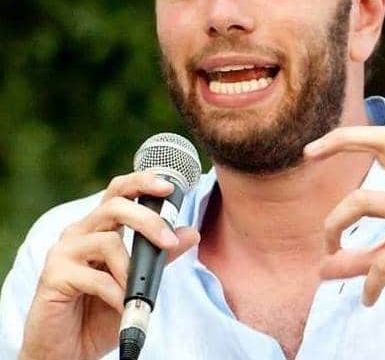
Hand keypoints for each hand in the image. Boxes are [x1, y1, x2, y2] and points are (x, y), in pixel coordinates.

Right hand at [19, 172, 199, 359]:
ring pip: (108, 241)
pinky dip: (115, 292)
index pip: (119, 191)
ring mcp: (64, 251)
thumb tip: (191, 233)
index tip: (168, 187)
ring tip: (134, 292)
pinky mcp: (53, 275)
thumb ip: (160, 256)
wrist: (67, 349)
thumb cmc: (100, 311)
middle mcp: (80, 231)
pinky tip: (120, 305)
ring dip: (130, 268)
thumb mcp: (138, 280)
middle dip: (148, 221)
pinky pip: (94, 276)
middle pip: (116, 206)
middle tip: (169, 243)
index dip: (142, 182)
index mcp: (100, 226)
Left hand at [305, 126, 384, 338]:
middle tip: (307, 154)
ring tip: (330, 254)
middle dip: (341, 140)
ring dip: (333, 227)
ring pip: (361, 200)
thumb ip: (358, 258)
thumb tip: (321, 268)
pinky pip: (380, 259)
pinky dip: (369, 282)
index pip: (382, 140)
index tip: (311, 150)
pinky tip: (368, 298)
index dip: (346, 137)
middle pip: (382, 141)